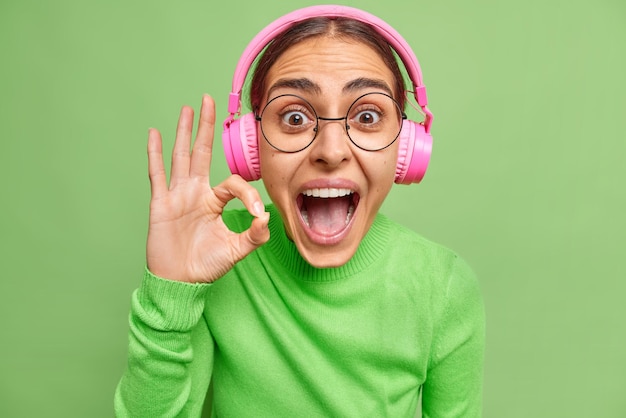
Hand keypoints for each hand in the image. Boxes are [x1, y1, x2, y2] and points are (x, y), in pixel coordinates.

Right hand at [145, 94, 269, 282]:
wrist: (180, 283)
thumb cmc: (206, 266)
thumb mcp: (236, 251)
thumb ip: (254, 236)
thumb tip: (267, 218)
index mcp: (214, 201)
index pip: (233, 183)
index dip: (248, 195)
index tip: (257, 214)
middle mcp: (196, 193)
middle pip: (202, 153)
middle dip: (206, 127)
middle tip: (210, 100)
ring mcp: (177, 196)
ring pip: (181, 157)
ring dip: (185, 132)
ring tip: (188, 108)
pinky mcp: (161, 204)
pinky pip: (157, 175)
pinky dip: (155, 154)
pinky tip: (154, 134)